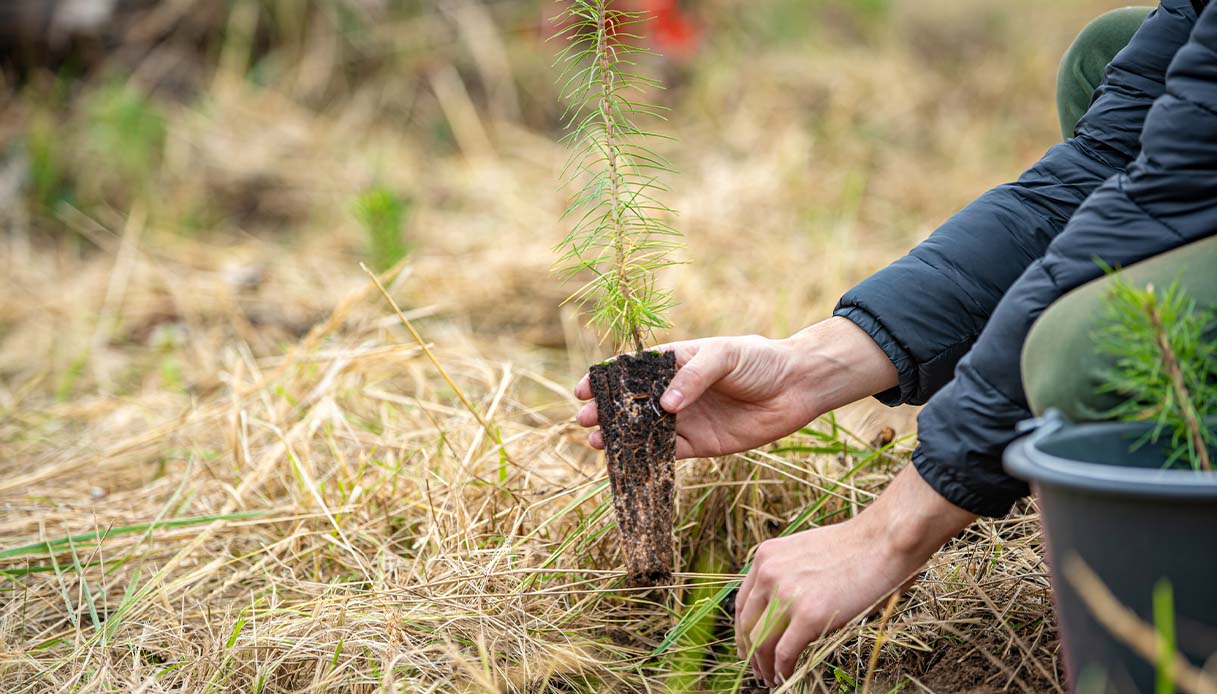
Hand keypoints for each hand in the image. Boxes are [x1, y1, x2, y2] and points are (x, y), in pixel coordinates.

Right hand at [574, 317, 897, 458]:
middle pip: (631, 403)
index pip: (632, 370)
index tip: (584, 388)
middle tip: (584, 420)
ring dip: (620, 437)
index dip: (606, 379)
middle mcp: (675, 391)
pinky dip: (647, 458)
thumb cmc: (760, 360)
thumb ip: (694, 376)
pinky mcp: (700, 444)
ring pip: (644, 430)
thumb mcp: (724, 355)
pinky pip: (668, 453)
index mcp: (675, 361)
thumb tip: (665, 405)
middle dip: (606, 411)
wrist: (797, 387)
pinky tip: (628, 461)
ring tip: (597, 442)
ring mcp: (686, 419)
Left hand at [734, 466, 976, 686]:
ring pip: (761, 643)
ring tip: (770, 679)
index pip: (743, 602)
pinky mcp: (808, 616)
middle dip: (750, 652)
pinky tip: (785, 678)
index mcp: (766, 557)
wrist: (883, 542)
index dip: (743, 630)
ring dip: (764, 666)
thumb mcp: (805, 552)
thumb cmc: (854, 547)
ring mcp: (786, 595)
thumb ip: (787, 573)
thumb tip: (782, 605)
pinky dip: (781, 671)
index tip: (748, 646)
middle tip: (757, 669)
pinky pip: (784, 653)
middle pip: (747, 625)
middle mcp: (768, 574)